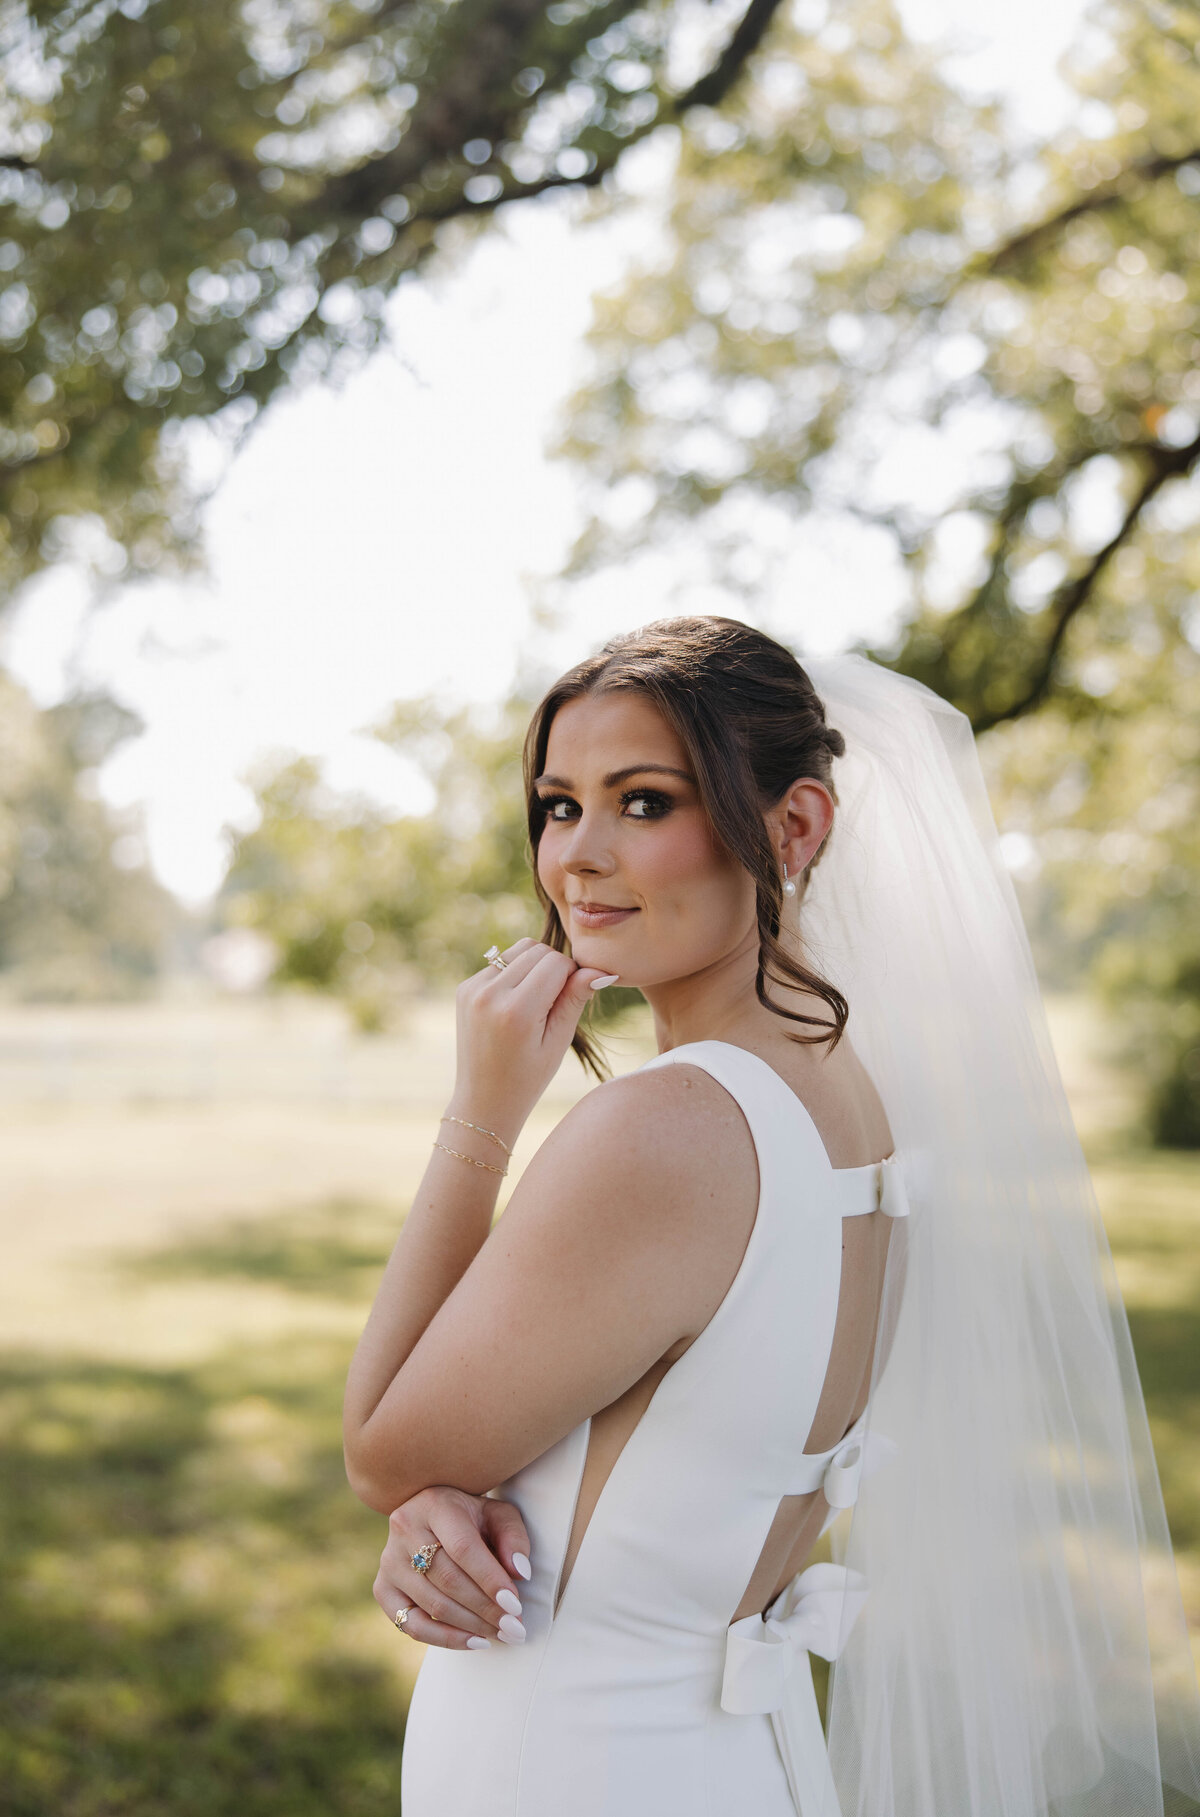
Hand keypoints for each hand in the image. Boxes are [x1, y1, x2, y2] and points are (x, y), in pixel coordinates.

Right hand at [375, 1487, 532, 1648]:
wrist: (432, 1514)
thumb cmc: (472, 1516)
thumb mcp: (498, 1514)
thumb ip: (513, 1538)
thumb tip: (520, 1574)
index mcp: (434, 1504)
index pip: (463, 1548)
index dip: (490, 1580)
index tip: (516, 1605)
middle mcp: (405, 1529)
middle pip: (448, 1580)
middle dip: (486, 1609)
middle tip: (515, 1627)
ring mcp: (389, 1561)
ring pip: (432, 1604)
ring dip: (471, 1626)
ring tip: (501, 1634)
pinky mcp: (382, 1588)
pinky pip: (411, 1625)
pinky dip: (444, 1639)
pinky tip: (474, 1642)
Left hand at [451, 937, 616, 1131]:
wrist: (484, 1099)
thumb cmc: (528, 1077)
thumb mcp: (558, 1042)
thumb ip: (575, 1000)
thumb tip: (599, 971)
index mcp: (517, 1011)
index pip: (556, 962)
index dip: (572, 975)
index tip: (571, 999)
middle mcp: (490, 995)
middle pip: (537, 950)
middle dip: (554, 967)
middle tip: (555, 1002)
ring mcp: (473, 989)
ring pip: (519, 950)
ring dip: (534, 966)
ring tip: (536, 1001)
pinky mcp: (465, 989)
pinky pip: (499, 962)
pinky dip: (514, 974)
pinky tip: (515, 1004)